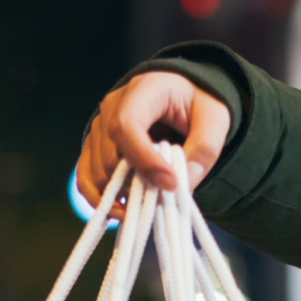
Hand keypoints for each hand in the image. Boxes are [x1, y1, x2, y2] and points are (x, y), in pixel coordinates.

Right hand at [77, 71, 230, 218]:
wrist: (182, 97)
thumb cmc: (198, 105)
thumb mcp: (215, 120)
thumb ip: (203, 151)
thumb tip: (178, 187)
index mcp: (142, 90)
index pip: (126, 126)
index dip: (144, 160)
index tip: (169, 183)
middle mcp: (111, 107)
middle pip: (110, 155)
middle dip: (135, 183)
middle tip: (162, 197)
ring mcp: (98, 128)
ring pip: (97, 172)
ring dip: (119, 195)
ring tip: (148, 203)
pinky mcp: (93, 149)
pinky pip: (85, 179)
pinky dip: (100, 200)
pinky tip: (123, 210)